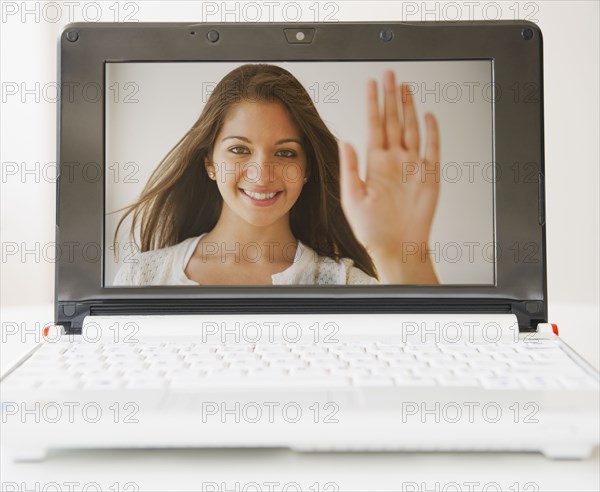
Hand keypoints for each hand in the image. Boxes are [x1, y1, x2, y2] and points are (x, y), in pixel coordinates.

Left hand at [338, 70, 440, 282]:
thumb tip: (345, 142)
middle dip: (391, 97)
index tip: (370, 84)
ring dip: (409, 108)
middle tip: (389, 75)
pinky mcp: (429, 176)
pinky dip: (432, 132)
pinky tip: (428, 116)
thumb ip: (349, 169)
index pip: (373, 126)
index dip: (372, 104)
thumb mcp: (352, 198)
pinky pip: (432, 149)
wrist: (396, 247)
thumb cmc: (372, 229)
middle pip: (393, 121)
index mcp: (374, 164)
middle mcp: (393, 161)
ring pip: (411, 130)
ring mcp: (412, 167)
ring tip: (405, 87)